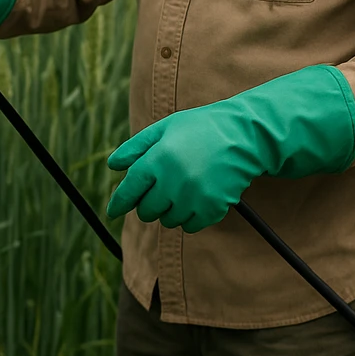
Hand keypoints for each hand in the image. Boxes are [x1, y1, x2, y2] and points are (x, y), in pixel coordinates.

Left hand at [106, 103, 265, 231]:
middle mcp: (175, 180)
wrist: (242, 135)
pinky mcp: (214, 209)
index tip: (112, 211)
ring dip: (169, 209)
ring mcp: (195, 197)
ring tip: (181, 188)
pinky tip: (195, 197)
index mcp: (160, 158)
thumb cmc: (199, 128)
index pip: (131, 189)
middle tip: (159, 188)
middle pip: (147, 210)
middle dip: (147, 203)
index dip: (119, 202)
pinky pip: (190, 226)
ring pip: (168, 220)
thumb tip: (113, 165)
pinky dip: (189, 216)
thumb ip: (135, 147)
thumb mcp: (164, 128)